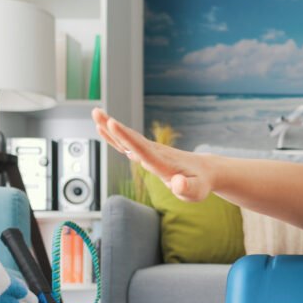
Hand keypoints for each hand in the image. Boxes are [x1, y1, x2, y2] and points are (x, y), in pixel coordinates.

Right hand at [92, 108, 211, 201]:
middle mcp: (156, 153)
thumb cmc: (201, 183)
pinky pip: (130, 143)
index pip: (142, 149)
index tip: (113, 123)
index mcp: (163, 163)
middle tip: (96, 112)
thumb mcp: (197, 191)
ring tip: (96, 114)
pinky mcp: (149, 153)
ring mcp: (152, 151)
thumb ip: (187, 188)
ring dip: (112, 127)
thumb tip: (178, 183)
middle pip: (132, 139)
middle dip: (114, 127)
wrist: (206, 170)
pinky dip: (117, 137)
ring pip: (129, 138)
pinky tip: (105, 129)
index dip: (126, 137)